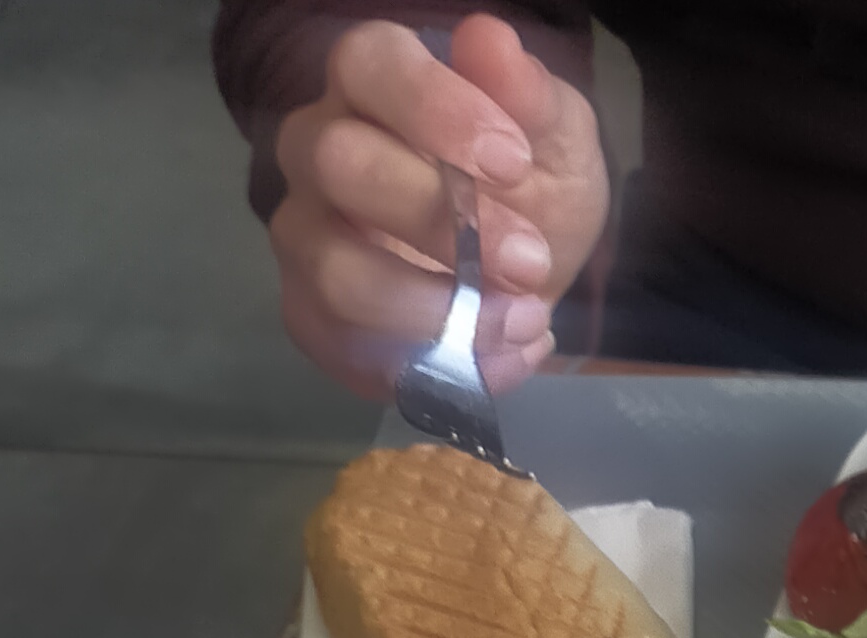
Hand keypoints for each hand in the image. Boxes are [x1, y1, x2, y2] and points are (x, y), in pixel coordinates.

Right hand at [268, 13, 606, 398]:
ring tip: (524, 321)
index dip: (434, 108)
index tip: (513, 160)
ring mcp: (310, 235)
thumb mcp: (556, 139)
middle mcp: (320, 151)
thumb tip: (493, 43)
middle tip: (531, 262)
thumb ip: (530, 96)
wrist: (530, 275)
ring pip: (336, 271)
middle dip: (443, 222)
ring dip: (437, 310)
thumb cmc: (530, 187)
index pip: (367, 64)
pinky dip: (434, 366)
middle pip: (340, 165)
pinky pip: (347, 346)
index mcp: (374, 85)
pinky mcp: (316, 314)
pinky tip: (498, 360)